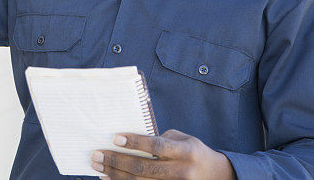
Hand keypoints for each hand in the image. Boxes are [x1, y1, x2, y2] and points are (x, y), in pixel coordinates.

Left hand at [91, 130, 235, 178]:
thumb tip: (130, 140)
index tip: (115, 138)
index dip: (136, 143)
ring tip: (98, 166)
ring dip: (116, 175)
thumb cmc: (193, 151)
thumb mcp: (182, 139)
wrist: (216, 175)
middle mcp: (181, 171)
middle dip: (117, 161)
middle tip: (97, 154)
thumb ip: (160, 139)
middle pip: (144, 168)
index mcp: (186, 151)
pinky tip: (109, 178)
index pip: (157, 146)